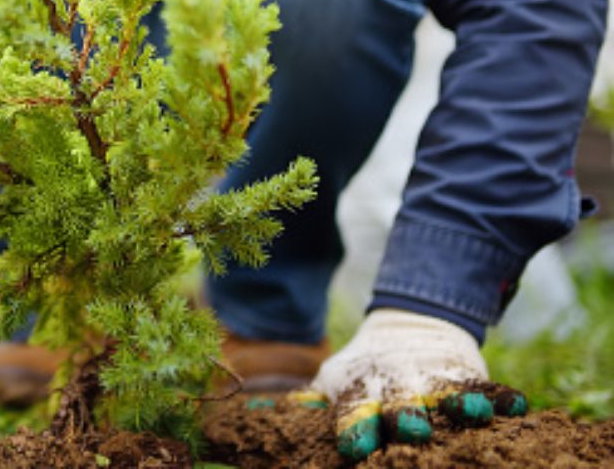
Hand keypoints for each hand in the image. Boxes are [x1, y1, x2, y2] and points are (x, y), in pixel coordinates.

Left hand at [297, 308, 526, 460]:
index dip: (354, 427)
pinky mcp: (468, 376)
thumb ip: (306, 402)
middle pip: (401, 406)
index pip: (354, 412)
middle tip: (410, 429)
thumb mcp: (334, 380)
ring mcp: (435, 381)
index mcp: (362, 393)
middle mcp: (398, 389)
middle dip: (404, 417)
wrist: (408, 326)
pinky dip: (502, 397)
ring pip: (447, 395)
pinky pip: (488, 388)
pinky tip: (516, 406)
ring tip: (469, 412)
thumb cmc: (364, 371)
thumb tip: (255, 416)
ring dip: (457, 405)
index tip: (353, 445)